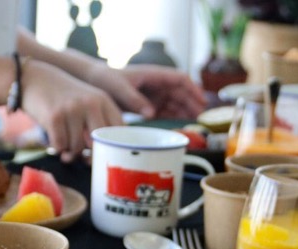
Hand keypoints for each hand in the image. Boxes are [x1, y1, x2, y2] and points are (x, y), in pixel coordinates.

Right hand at [21, 60, 122, 161]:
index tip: (106, 154)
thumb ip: (99, 124)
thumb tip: (100, 158)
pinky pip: (60, 146)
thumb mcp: (88, 102)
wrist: (35, 79)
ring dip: (70, 152)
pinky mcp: (54, 117)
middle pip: (99, 143)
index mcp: (103, 101)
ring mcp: (72, 110)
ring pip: (78, 148)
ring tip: (66, 147)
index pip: (119, 130)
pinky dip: (57, 148)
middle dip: (91, 156)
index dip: (114, 147)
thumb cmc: (64, 99)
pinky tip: (55, 141)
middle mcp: (90, 104)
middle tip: (84, 158)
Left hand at [87, 64, 206, 119]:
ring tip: (197, 123)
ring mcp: (154, 95)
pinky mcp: (148, 105)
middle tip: (203, 118)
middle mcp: (157, 84)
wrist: (94, 83)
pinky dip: (175, 117)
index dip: (193, 89)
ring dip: (186, 111)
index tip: (202, 101)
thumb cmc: (107, 80)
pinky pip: (166, 111)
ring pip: (176, 103)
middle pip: (181, 93)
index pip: (180, 79)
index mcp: (153, 74)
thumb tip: (152, 114)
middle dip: (193, 104)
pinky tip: (183, 125)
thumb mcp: (120, 89)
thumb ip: (135, 101)